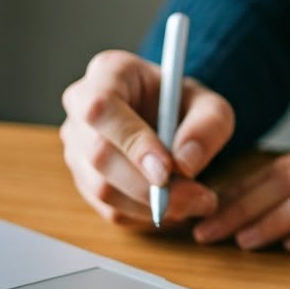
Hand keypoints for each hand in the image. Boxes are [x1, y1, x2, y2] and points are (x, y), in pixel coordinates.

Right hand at [60, 49, 234, 226]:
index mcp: (109, 73)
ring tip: (197, 202)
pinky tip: (177, 207)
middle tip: (198, 197)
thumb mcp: (212, 106)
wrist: (172, 118)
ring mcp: (77, 146)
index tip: (168, 171)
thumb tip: (185, 164)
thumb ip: (207, 127)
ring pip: (101, 189)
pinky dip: (146, 216)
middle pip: (99, 156)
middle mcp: (81, 108)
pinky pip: (109, 209)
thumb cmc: (187, 106)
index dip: (132, 143)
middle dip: (149, 186)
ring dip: (152, 206)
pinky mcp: (85, 179)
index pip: (102, 108)